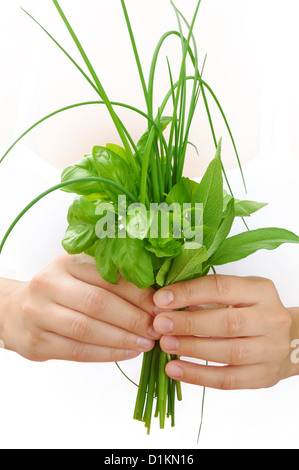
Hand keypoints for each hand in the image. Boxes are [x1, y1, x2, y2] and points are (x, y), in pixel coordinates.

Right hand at [1, 254, 158, 361]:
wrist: (14, 310)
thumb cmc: (60, 290)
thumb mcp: (80, 273)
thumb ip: (111, 277)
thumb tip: (156, 293)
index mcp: (66, 262)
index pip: (107, 276)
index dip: (137, 293)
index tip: (160, 306)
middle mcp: (49, 284)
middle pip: (97, 303)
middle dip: (133, 318)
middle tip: (156, 328)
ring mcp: (39, 314)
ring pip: (87, 329)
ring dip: (122, 338)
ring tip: (147, 343)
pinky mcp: (37, 342)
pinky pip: (78, 351)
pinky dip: (107, 354)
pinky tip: (128, 353)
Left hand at [153, 275, 297, 389]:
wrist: (289, 340)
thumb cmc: (251, 312)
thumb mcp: (236, 294)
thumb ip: (205, 296)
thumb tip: (164, 301)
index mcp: (260, 291)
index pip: (222, 288)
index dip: (189, 293)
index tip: (161, 299)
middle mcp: (271, 319)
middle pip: (228, 322)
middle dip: (189, 324)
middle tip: (160, 324)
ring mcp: (270, 350)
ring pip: (229, 352)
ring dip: (191, 349)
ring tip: (165, 344)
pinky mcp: (263, 376)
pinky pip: (228, 379)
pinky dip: (198, 375)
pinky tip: (175, 369)